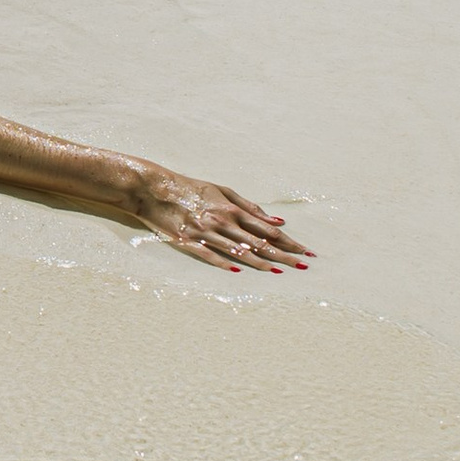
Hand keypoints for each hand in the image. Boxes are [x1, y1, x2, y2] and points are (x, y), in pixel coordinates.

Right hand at [133, 165, 311, 272]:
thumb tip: (277, 221)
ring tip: (281, 272)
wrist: (155, 189)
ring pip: (238, 250)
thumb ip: (249, 207)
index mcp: (232, 210)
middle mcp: (223, 222)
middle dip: (283, 255)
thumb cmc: (191, 188)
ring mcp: (206, 233)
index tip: (304, 251)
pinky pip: (210, 255)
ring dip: (261, 262)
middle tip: (303, 266)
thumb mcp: (222, 191)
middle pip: (259, 242)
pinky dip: (225, 262)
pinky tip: (241, 270)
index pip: (267, 229)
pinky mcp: (188, 242)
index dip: (288, 241)